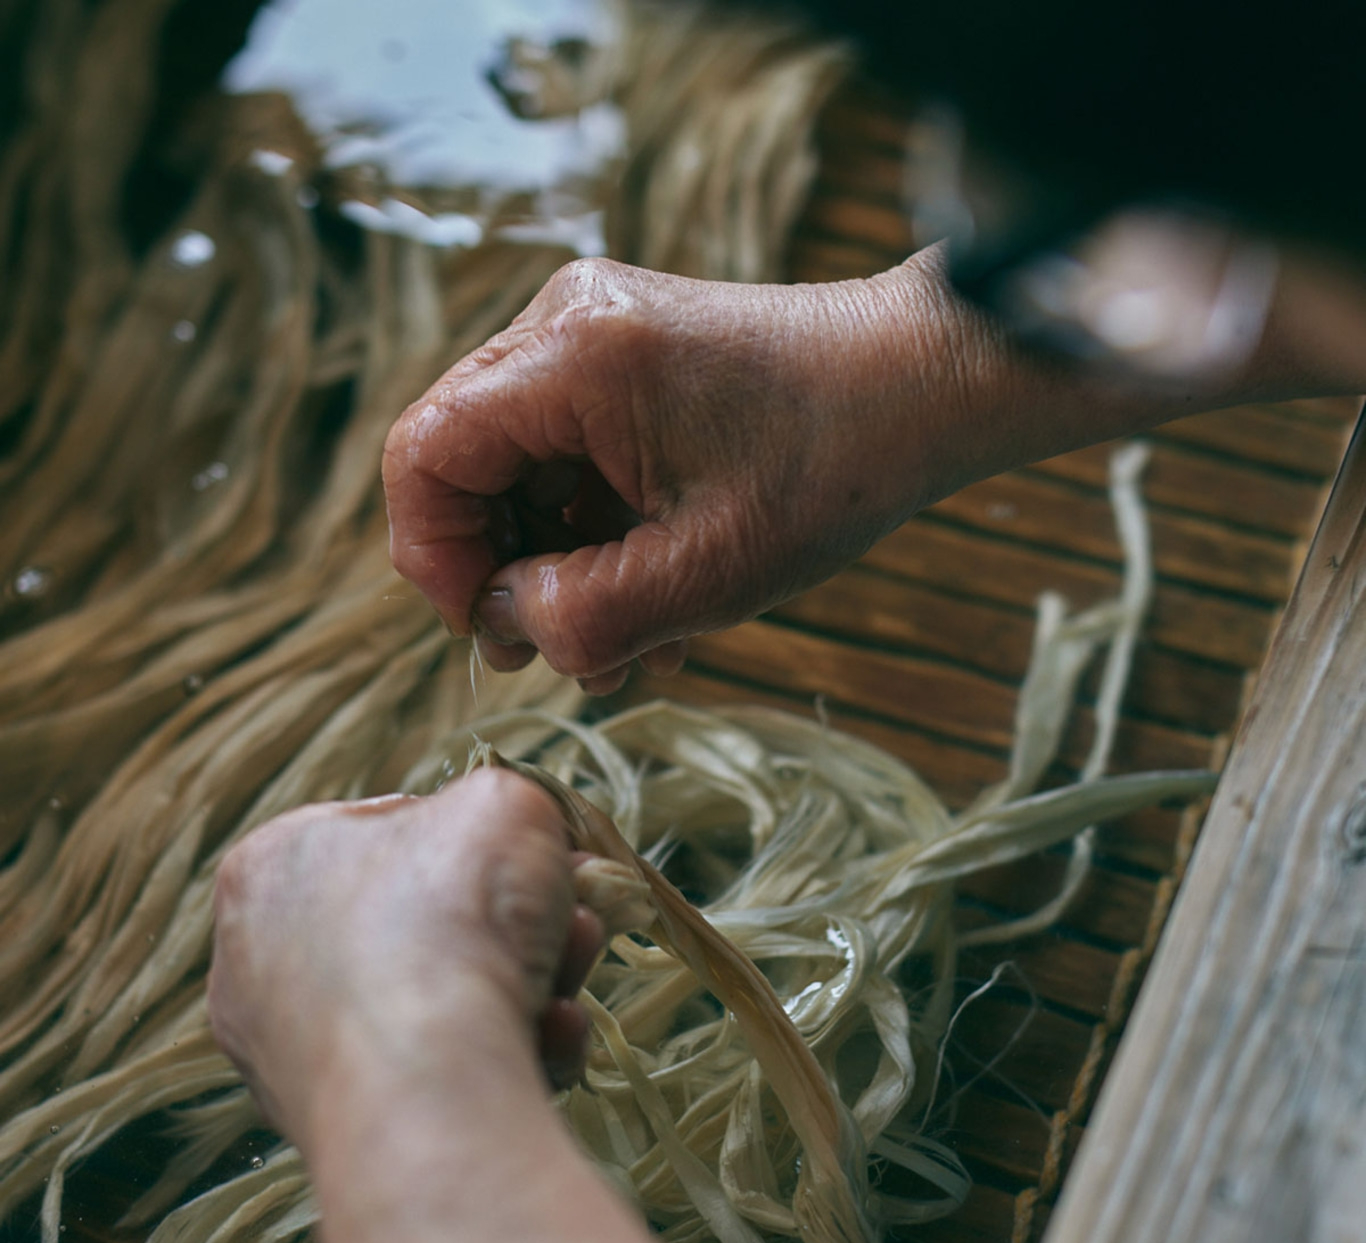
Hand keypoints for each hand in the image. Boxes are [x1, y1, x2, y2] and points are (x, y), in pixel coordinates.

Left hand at [207, 770, 602, 1150]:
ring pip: (439, 1000)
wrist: (427, 1085)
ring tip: (566, 984)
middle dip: (515, 922)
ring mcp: (293, 1054)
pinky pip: (439, 1072)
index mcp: (274, 861)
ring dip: (525, 984)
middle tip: (573, 920)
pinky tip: (547, 1037)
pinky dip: (504, 1051)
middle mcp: (262, 959)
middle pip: (425, 920)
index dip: (477, 839)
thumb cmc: (452, 919)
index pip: (387, 830)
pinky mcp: (338, 1126)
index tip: (543, 858)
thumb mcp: (506, 805)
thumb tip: (522, 836)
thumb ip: (511, 803)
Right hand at [382, 252, 973, 692]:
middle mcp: (565, 324)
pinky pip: (571, 457)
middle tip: (554, 652)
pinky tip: (651, 602)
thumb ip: (579, 617)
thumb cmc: (831, 467)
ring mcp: (597, 336)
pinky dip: (594, 533)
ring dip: (558, 566)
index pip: (424, 456)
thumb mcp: (702, 573)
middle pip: (464, 462)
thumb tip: (503, 624)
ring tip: (625, 646)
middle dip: (502, 571)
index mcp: (570, 357)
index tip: (490, 632)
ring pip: (520, 469)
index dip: (435, 559)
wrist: (925, 385)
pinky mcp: (629, 360)